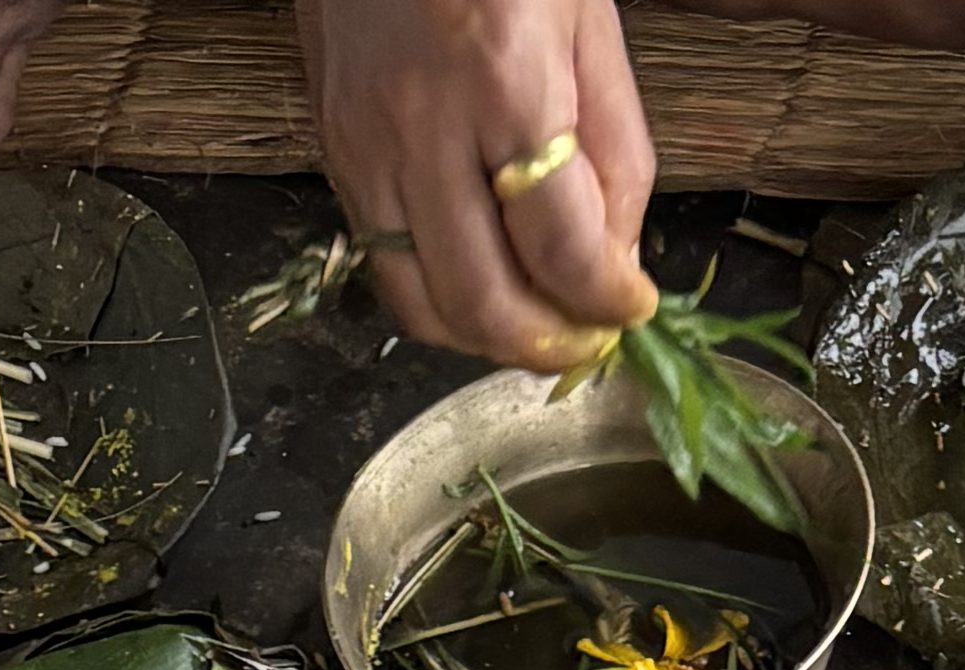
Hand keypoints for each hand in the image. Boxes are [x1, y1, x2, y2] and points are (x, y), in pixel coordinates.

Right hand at [296, 0, 658, 373]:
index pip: (559, 244)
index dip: (603, 299)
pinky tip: (478, 285)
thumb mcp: (587, 20)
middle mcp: (425, 123)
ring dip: (484, 339)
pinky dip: (436, 298)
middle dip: (544, 342)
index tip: (630, 309)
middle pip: (483, 298)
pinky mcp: (335, 150)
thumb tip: (617, 255)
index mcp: (505, 78)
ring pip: (420, 303)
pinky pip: (382, 262)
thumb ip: (614, 144)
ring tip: (532, 326)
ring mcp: (367, 143)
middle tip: (584, 338)